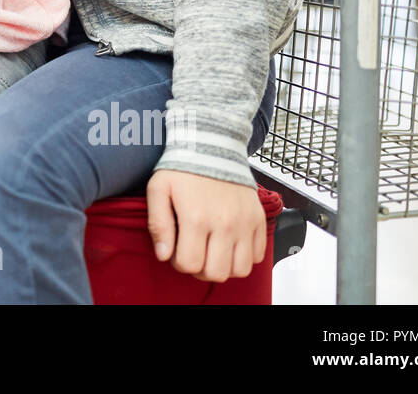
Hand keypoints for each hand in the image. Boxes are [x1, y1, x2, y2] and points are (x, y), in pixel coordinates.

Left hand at [146, 169, 265, 281]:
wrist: (212, 145)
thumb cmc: (183, 168)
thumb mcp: (159, 189)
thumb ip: (158, 224)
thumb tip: (163, 255)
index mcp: (196, 218)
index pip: (189, 264)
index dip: (179, 263)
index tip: (177, 250)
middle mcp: (224, 224)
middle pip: (217, 273)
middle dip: (201, 269)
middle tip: (194, 252)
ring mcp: (245, 223)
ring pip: (240, 270)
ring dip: (225, 266)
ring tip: (213, 250)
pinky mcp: (259, 219)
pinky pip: (258, 255)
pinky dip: (244, 256)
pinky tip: (230, 243)